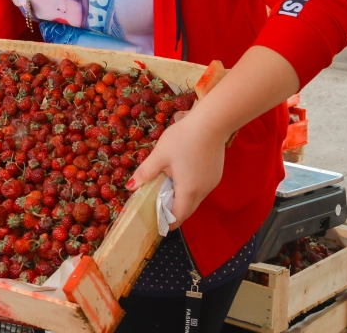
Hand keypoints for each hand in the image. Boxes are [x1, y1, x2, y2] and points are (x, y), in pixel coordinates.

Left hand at [126, 113, 226, 229]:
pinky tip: (183, 176)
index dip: (167, 222)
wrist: (212, 122)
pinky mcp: (216, 174)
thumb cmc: (183, 139)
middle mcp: (203, 191)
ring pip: (196, 200)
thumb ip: (145, 172)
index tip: (157, 222)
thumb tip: (130, 187)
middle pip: (188, 210)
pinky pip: (202, 189)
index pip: (178, 216)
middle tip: (159, 209)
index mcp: (188, 190)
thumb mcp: (160, 154)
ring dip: (183, 200)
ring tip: (168, 190)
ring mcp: (212, 183)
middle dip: (174, 213)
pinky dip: (192, 189)